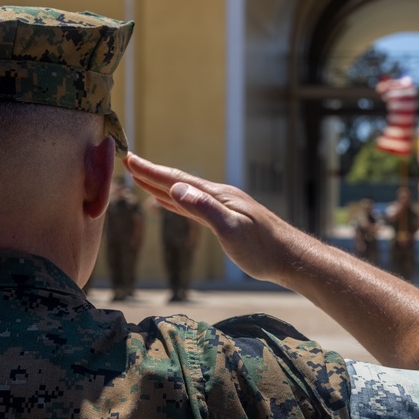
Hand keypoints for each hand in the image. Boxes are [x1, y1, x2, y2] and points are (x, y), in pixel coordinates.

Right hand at [123, 153, 307, 283]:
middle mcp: (218, 197)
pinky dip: (177, 201)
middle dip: (152, 173)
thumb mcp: (231, 230)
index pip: (178, 179)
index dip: (152, 171)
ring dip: (162, 186)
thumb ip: (204, 209)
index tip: (130, 159)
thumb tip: (176, 188)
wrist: (289, 258)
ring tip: (142, 179)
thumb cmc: (263, 248)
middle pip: (179, 181)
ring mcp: (223, 207)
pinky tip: (171, 201)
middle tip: (129, 162)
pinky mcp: (226, 220)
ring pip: (185, 193)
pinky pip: (193, 206)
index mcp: (217, 196)